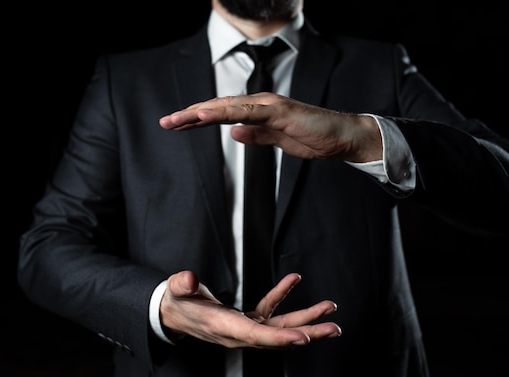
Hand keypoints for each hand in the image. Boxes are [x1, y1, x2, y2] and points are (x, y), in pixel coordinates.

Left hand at [158, 93, 382, 162]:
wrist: (343, 137)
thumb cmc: (314, 138)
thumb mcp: (277, 141)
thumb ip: (256, 136)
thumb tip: (234, 134)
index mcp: (259, 112)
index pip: (221, 113)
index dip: (196, 119)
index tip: (176, 126)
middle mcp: (261, 104)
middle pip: (218, 106)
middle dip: (189, 115)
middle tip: (165, 122)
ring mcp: (269, 105)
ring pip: (226, 106)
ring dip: (199, 112)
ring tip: (175, 119)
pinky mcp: (279, 111)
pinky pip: (246, 111)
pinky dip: (223, 112)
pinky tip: (203, 115)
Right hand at [160, 270, 341, 348]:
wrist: (174, 314)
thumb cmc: (177, 303)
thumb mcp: (175, 290)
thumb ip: (182, 284)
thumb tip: (190, 279)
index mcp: (223, 326)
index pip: (255, 335)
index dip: (280, 338)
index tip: (303, 337)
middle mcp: (239, 332)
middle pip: (278, 337)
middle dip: (307, 333)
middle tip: (334, 328)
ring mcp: (245, 328)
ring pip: (280, 327)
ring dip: (306, 319)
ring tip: (329, 309)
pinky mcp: (247, 320)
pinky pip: (270, 309)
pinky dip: (282, 295)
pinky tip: (294, 280)